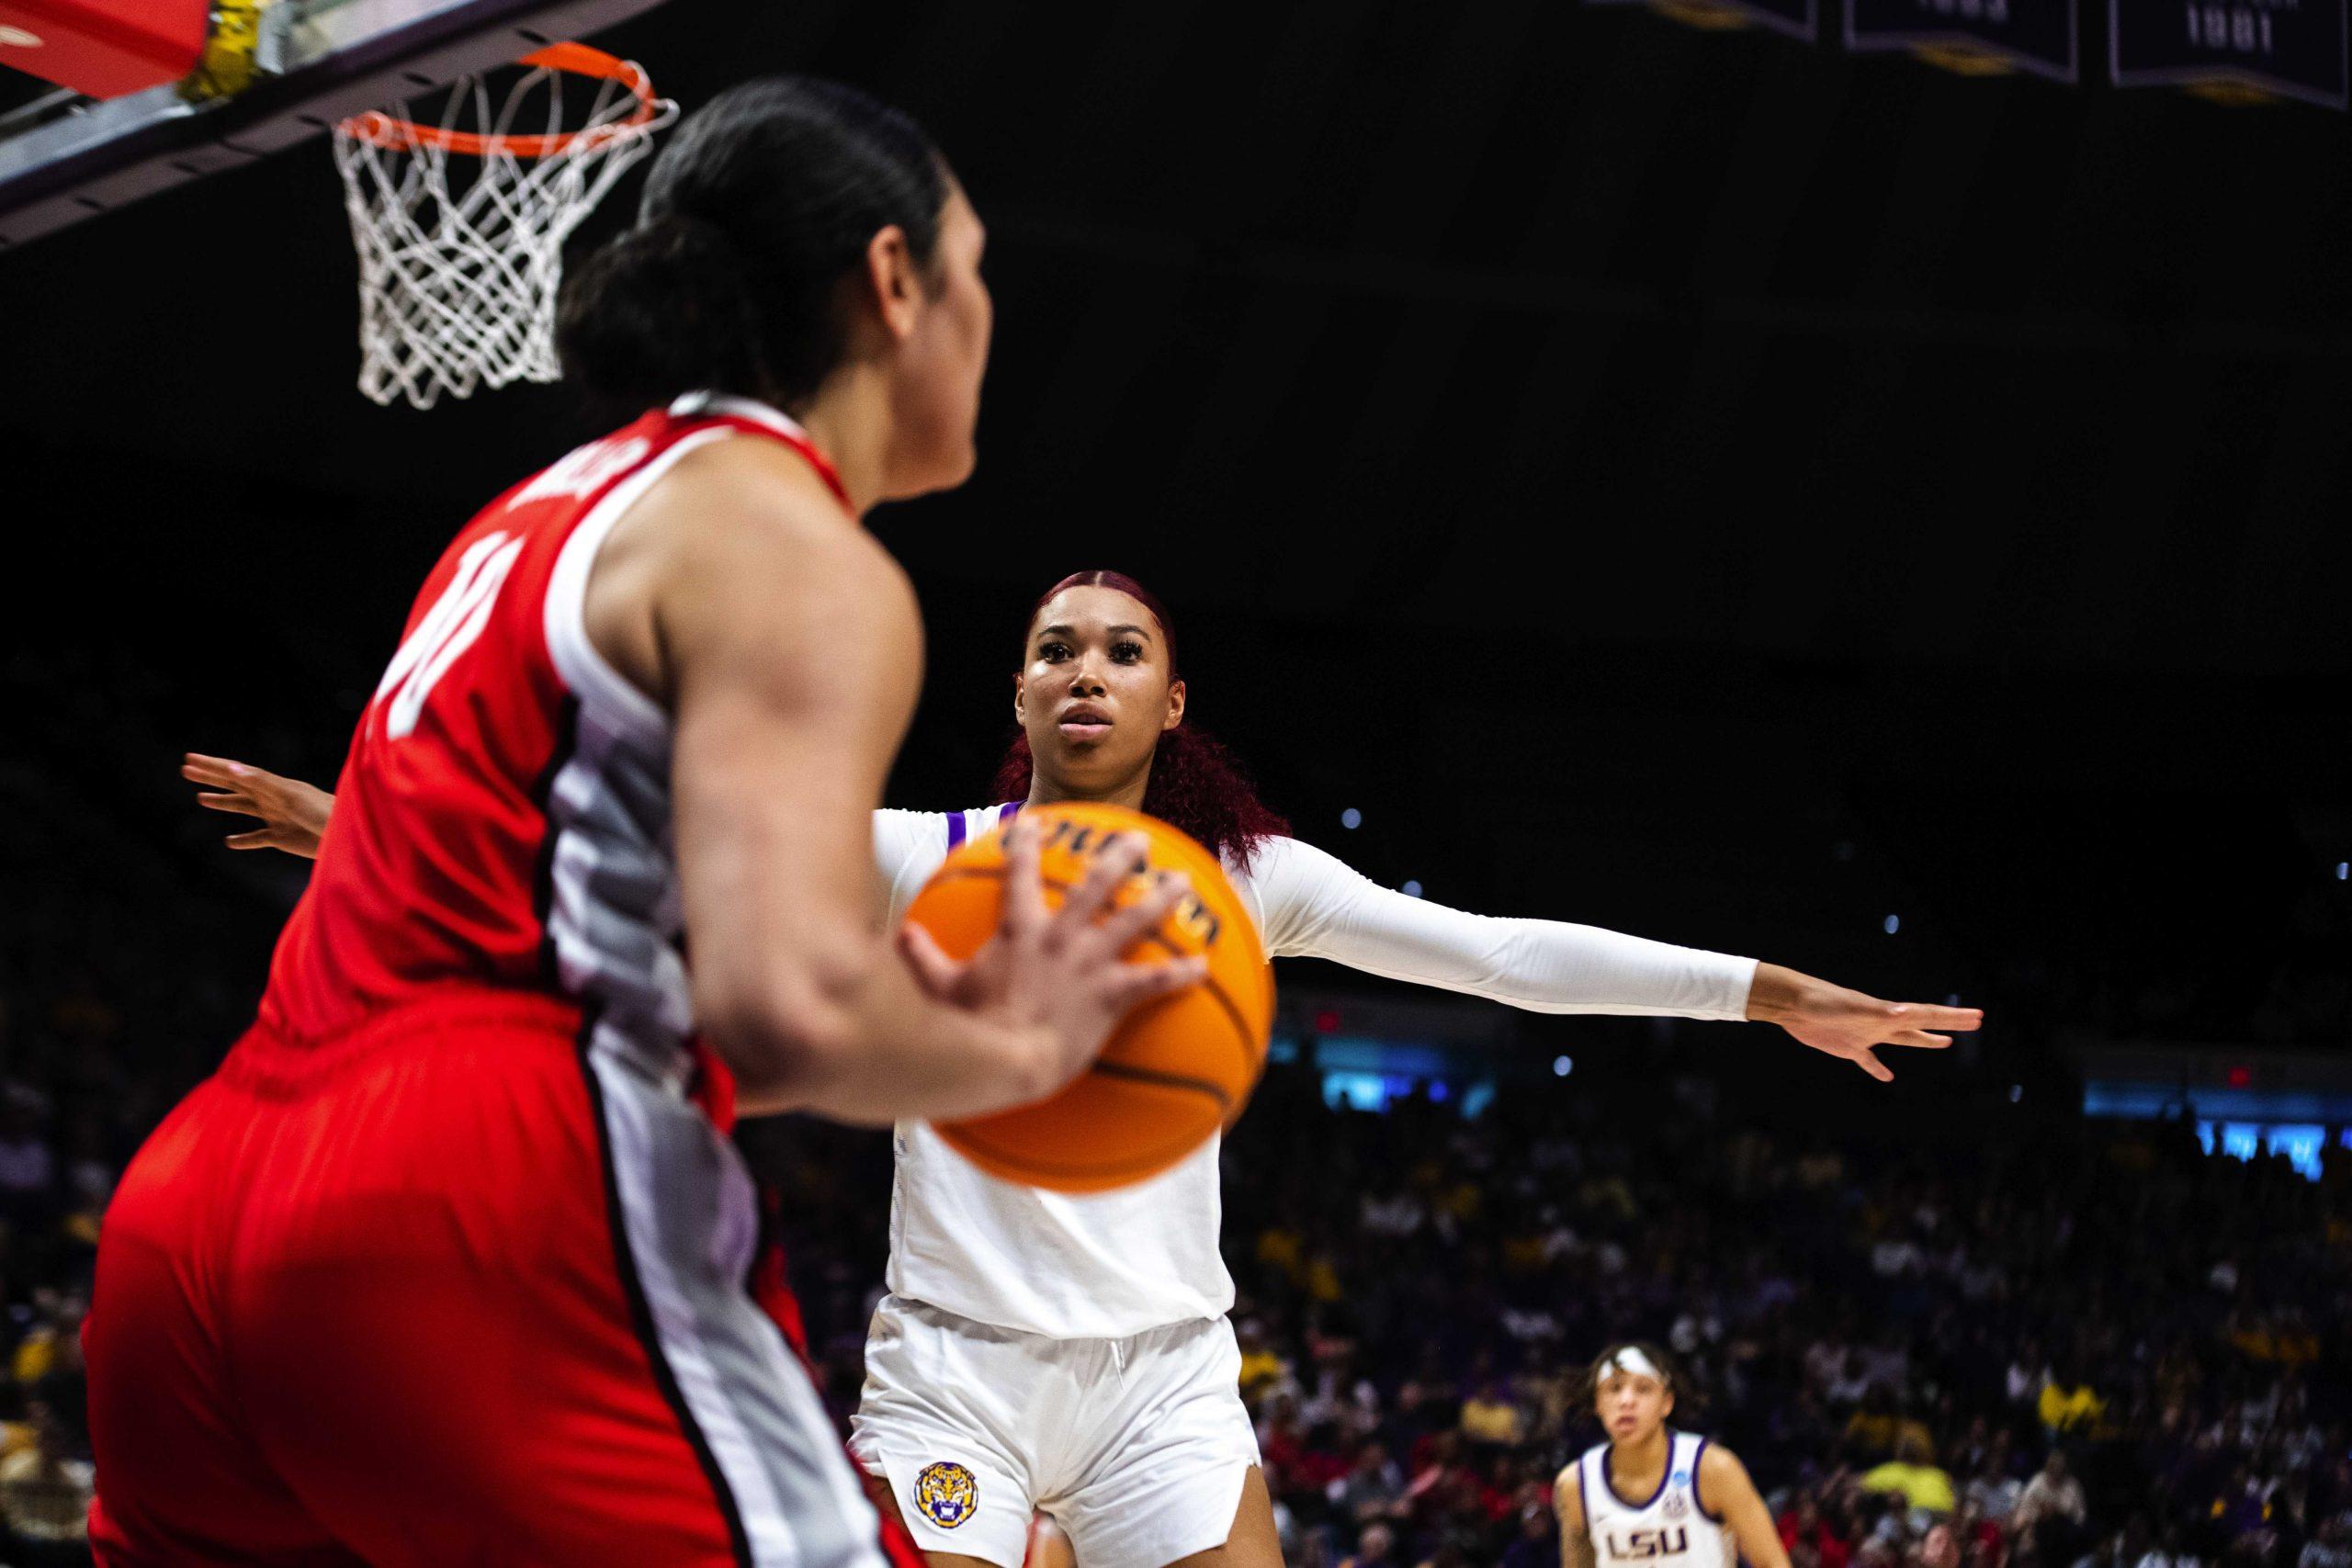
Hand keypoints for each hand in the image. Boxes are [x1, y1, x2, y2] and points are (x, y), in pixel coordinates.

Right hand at [182, 753, 334, 858]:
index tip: (189, 759)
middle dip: (212, 778)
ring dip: (223, 803)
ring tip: (202, 798)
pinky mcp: (282, 838)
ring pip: (243, 808)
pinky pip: (258, 838)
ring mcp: (276, 817)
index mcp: (272, 785)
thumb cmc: (322, 811)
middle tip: (186, 770)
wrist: (347, 835)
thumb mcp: (290, 796)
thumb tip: (232, 768)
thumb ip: (261, 783)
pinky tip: (230, 841)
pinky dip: (244, 840)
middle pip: (235, 785)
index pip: (236, 771)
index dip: (213, 765)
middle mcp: (271, 798)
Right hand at [897, 819, 1208, 1100]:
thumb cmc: (971, 1030)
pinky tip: (1203, 967)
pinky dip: (1180, 973)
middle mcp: (1060, 937)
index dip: (1026, 844)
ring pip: (1134, 920)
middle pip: (1096, 885)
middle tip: (1139, 840)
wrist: (1007, 1062)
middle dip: (1120, 857)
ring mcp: (1089, 964)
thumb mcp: (939, 989)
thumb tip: (900, 935)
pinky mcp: (1111, 996)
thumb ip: (922, 958)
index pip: (1020, 874)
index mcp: (1019, 930)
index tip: (1033, 823)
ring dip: (1162, 899)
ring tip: (1182, 880)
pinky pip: (1154, 981)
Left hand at [1745, 963, 1980, 1081]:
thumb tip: (1903, 1013)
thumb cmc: (1822, 1002)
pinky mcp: (1847, 1047)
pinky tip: (1887, 1077)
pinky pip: (1869, 1061)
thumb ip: (1877, 1012)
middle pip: (1922, 1025)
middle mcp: (1882, 1023)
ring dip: (1923, 1041)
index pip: (1927, 1014)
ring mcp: (1866, 1035)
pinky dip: (1878, 1069)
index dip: (1953, 1017)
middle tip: (1974, 1022)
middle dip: (1948, 1024)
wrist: (1792, 1004)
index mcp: (1888, 1013)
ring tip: (1944, 1043)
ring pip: (1902, 1040)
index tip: (1978, 1016)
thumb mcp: (1853, 1008)